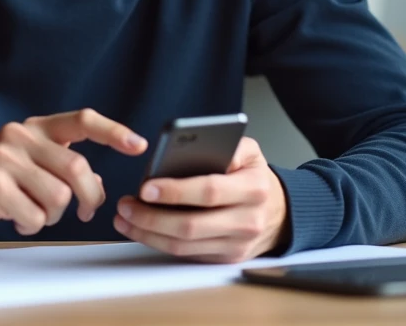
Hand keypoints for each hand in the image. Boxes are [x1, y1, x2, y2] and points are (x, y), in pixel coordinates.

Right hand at [0, 109, 147, 238]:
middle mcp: (20, 136)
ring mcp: (5, 158)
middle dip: (88, 197)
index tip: (138, 145)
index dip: (113, 132)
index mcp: (34, 128)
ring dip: (52, 216)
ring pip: (59, 197)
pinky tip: (15, 219)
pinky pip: (35, 216)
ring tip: (33, 213)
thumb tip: (96, 186)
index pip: (82, 120)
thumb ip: (62, 168)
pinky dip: (31, 226)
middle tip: (85, 212)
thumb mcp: (29, 166)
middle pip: (78, 168)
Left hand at [113, 136, 286, 262]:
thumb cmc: (254, 177)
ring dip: (148, 233)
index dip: (175, 191)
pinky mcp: (225, 258)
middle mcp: (247, 220)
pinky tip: (141, 229)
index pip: (209, 191)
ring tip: (125, 218)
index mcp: (253, 188)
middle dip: (152, 217)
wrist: (280, 213)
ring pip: (184, 245)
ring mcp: (236, 244)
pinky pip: (186, 254)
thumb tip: (189, 147)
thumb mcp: (249, 152)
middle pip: (191, 225)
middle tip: (126, 205)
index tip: (145, 187)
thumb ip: (226, 145)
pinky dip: (159, 243)